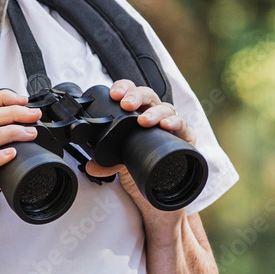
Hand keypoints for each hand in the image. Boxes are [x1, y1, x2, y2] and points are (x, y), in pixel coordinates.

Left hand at [84, 79, 195, 216]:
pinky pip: (184, 126)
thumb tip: (90, 166)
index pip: (130, 92)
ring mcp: (170, 124)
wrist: (159, 186)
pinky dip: (175, 123)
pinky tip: (166, 126)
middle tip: (126, 104)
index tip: (114, 94)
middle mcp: (154, 114)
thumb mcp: (118, 163)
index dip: (123, 88)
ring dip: (154, 112)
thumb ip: (104, 164)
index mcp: (136, 112)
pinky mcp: (184, 138)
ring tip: (144, 120)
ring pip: (166, 108)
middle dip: (137, 96)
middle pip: (148, 95)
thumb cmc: (140, 164)